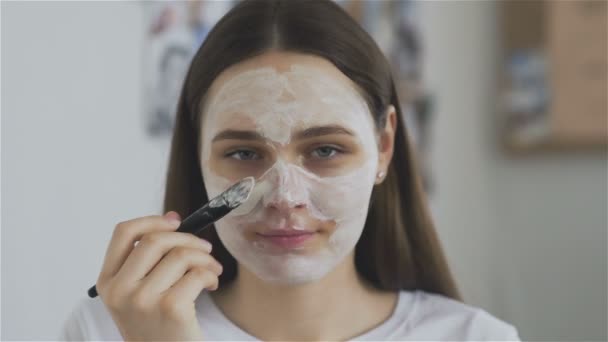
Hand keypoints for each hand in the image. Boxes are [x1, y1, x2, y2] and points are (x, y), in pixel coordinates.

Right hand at [95, 211, 222, 340]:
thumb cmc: (158, 326)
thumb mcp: (137, 294)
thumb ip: (147, 260)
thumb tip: (172, 217)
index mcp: (107, 282)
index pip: (123, 233)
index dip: (152, 221)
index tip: (175, 222)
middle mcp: (120, 291)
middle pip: (156, 240)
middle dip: (188, 239)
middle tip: (205, 250)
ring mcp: (143, 300)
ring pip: (181, 255)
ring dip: (205, 259)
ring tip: (211, 271)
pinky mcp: (171, 309)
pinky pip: (198, 273)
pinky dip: (211, 274)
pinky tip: (211, 285)